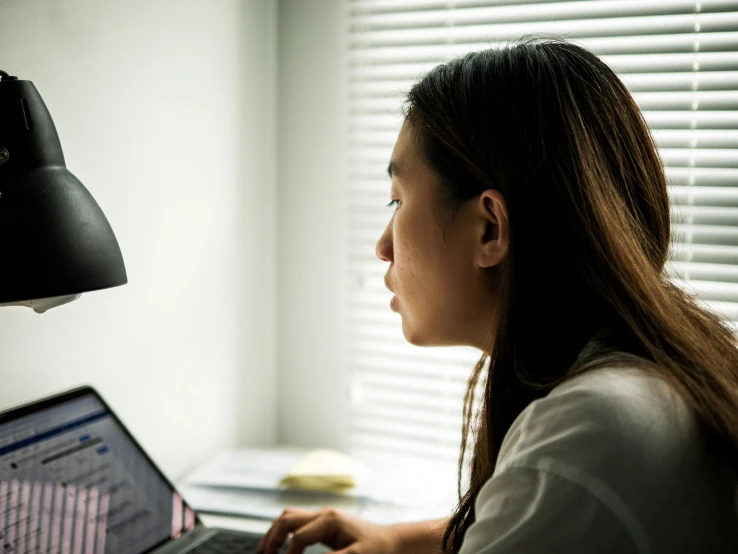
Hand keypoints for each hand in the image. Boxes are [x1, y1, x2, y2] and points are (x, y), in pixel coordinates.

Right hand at [256, 506, 402, 553]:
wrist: (392, 541)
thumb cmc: (377, 549)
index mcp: (330, 520)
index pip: (299, 536)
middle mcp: (324, 514)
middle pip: (287, 518)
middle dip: (271, 538)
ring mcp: (322, 516)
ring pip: (289, 517)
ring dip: (274, 533)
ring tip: (264, 552)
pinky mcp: (323, 523)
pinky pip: (296, 523)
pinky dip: (284, 533)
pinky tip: (279, 548)